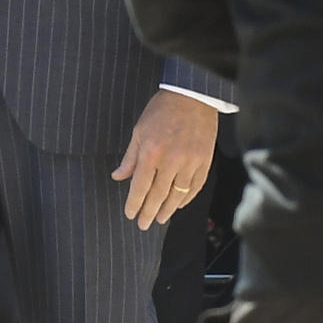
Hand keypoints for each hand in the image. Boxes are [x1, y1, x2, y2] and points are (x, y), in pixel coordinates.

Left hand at [112, 90, 217, 229]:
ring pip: (177, 195)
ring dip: (167, 209)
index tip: (130, 214)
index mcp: (150, 152)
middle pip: (158, 195)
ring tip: (160, 219)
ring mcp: (190, 163)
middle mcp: (170, 161)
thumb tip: (118, 176)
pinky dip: (186, 199)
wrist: (191, 98)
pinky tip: (177, 205)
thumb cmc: (161, 111)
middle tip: (143, 224)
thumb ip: (129, 157)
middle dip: (149, 212)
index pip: (140, 186)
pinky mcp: (204, 163)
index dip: (135, 203)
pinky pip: (195, 187)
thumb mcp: (139, 131)